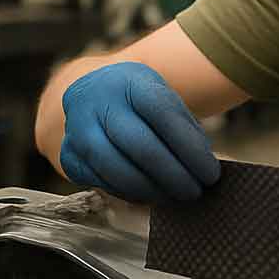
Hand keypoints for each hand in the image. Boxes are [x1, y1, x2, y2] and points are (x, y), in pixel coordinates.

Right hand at [60, 62, 220, 203]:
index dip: (190, 149)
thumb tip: (205, 169)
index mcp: (130, 81)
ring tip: (176, 197)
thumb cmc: (140, 100)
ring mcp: (77, 127)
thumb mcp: (163, 98)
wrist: (95, 91)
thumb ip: (184, 129)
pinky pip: (100, 181)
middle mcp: (98, 101)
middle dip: (173, 175)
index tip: (211, 173)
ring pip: (116, 167)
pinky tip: (150, 195)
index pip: (164, 114)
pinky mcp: (68, 154)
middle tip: (195, 191)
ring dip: (151, 189)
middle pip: (140, 145)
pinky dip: (129, 193)